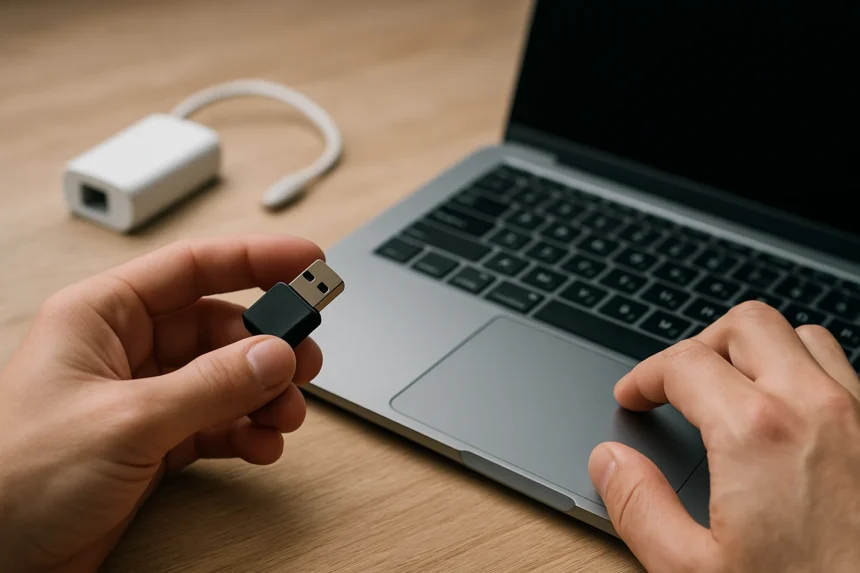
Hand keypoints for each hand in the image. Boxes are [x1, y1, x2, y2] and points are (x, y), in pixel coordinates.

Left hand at [0, 235, 324, 572]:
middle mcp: (125, 350)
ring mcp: (142, 398)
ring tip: (287, 414)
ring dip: (264, 394)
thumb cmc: (14, 478)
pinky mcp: (153, 442)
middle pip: (219, 326)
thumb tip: (276, 354)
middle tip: (307, 358)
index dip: (256, 260)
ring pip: (225, 377)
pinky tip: (261, 446)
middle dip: (269, 343)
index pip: (193, 268)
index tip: (309, 263)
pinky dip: (246, 432)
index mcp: (103, 316)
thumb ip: (211, 385)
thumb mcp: (126, 421)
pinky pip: (217, 422)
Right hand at [589, 301, 859, 572]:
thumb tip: (610, 463)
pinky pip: (842, 371)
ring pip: (801, 337)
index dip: (644, 376)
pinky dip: (804, 373)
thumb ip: (640, 509)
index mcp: (755, 433)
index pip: (683, 363)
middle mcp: (814, 407)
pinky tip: (787, 415)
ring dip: (758, 352)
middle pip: (746, 325)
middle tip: (677, 384)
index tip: (634, 396)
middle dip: (700, 346)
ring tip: (731, 390)